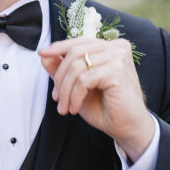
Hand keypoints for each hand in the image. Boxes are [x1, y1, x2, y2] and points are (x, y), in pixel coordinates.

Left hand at [38, 38, 152, 162]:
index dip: (58, 48)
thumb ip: (63, 69)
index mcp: (110, 47)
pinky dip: (75, 96)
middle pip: (75, 52)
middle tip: (57, 97)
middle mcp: (117, 48)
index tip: (42, 54)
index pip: (79, 42)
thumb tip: (44, 55)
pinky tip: (75, 108)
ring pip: (77, 67)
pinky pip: (84, 80)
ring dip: (66, 90)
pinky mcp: (117, 71)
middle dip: (60, 77)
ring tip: (65, 107)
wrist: (127, 127)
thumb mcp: (78, 85)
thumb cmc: (106, 107)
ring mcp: (118, 57)